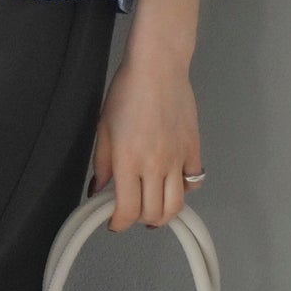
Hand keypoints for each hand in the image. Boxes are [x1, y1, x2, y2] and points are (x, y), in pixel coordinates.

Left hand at [88, 55, 202, 231]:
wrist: (157, 67)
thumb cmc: (128, 91)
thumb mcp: (104, 127)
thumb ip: (102, 163)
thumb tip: (97, 190)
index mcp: (128, 160)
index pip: (127, 210)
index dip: (119, 223)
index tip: (114, 222)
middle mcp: (155, 164)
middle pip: (153, 213)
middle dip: (139, 220)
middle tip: (131, 211)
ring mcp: (177, 158)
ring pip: (176, 205)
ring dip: (163, 213)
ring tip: (153, 207)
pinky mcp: (193, 149)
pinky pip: (193, 182)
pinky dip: (183, 189)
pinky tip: (172, 183)